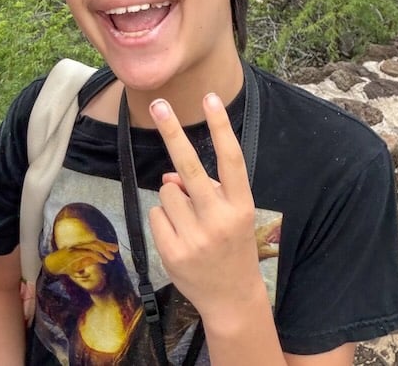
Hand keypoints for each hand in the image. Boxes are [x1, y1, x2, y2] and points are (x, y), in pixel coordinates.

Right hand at [43, 240, 118, 276]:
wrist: (50, 266)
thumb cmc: (63, 265)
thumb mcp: (78, 264)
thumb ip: (87, 261)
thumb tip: (96, 259)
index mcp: (80, 247)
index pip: (95, 244)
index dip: (105, 245)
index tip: (114, 248)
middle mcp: (79, 245)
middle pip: (95, 243)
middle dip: (106, 246)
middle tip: (116, 249)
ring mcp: (76, 248)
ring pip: (92, 246)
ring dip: (103, 251)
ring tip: (111, 257)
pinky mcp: (73, 253)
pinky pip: (87, 253)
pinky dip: (97, 256)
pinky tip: (104, 260)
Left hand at [147, 94, 265, 322]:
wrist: (232, 299)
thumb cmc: (232, 246)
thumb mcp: (230, 215)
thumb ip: (206, 190)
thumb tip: (168, 175)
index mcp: (240, 205)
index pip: (230, 158)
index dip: (220, 127)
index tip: (210, 98)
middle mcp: (219, 218)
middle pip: (188, 166)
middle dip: (172, 132)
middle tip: (157, 103)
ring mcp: (195, 237)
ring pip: (166, 191)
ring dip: (172, 199)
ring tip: (190, 223)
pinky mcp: (173, 251)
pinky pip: (156, 215)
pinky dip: (163, 220)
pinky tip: (180, 237)